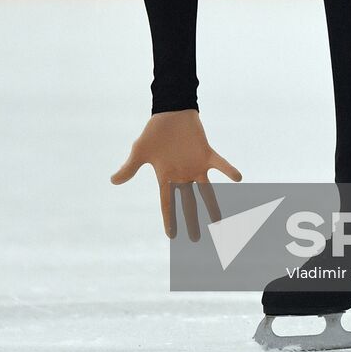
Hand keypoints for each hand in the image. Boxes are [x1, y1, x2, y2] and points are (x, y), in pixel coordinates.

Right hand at [110, 109, 241, 240]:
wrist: (170, 112)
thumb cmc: (154, 132)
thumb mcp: (139, 151)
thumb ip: (130, 168)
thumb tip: (113, 181)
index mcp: (167, 178)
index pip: (167, 203)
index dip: (169, 219)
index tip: (172, 236)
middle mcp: (183, 176)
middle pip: (188, 203)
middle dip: (191, 221)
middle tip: (195, 239)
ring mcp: (196, 166)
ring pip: (206, 191)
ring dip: (212, 205)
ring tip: (218, 221)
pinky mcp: (206, 154)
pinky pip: (220, 164)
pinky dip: (229, 170)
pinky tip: (238, 178)